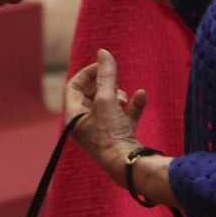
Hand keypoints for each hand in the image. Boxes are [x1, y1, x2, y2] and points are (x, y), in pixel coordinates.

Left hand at [64, 48, 147, 182]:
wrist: (128, 164)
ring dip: (118, 95)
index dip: (87, 72)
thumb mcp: (107, 100)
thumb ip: (106, 75)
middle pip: (91, 93)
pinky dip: (132, 105)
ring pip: (108, 103)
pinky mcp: (118, 136)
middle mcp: (85, 125)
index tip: (102, 65)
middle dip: (105, 84)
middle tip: (114, 79)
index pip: (74, 86)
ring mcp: (102, 131)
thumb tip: (103, 52)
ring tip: (124, 97)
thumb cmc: (110, 134)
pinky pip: (124, 115)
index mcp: (74, 117)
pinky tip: (141, 96)